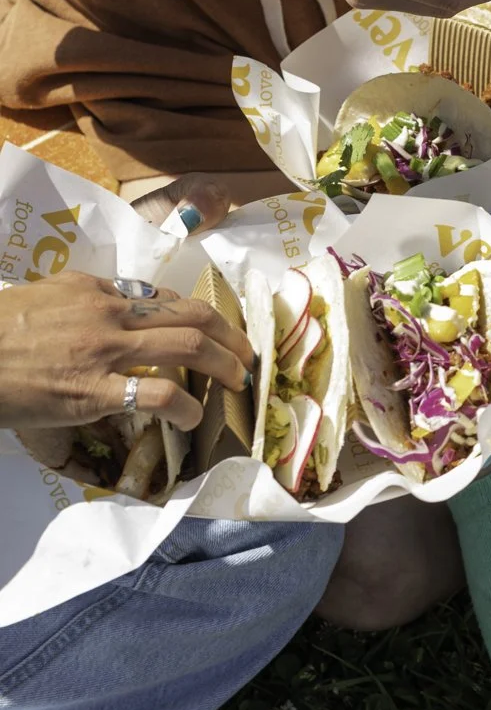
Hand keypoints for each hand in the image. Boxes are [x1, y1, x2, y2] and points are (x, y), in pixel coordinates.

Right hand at [0, 271, 254, 432]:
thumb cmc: (0, 328)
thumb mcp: (46, 296)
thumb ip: (85, 297)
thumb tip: (115, 302)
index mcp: (97, 291)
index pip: (163, 299)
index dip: (196, 317)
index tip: (212, 332)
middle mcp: (109, 313)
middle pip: (190, 316)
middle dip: (230, 335)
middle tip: (246, 353)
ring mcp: (105, 351)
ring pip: (188, 346)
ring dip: (224, 364)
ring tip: (238, 381)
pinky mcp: (93, 391)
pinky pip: (159, 394)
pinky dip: (187, 407)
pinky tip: (195, 419)